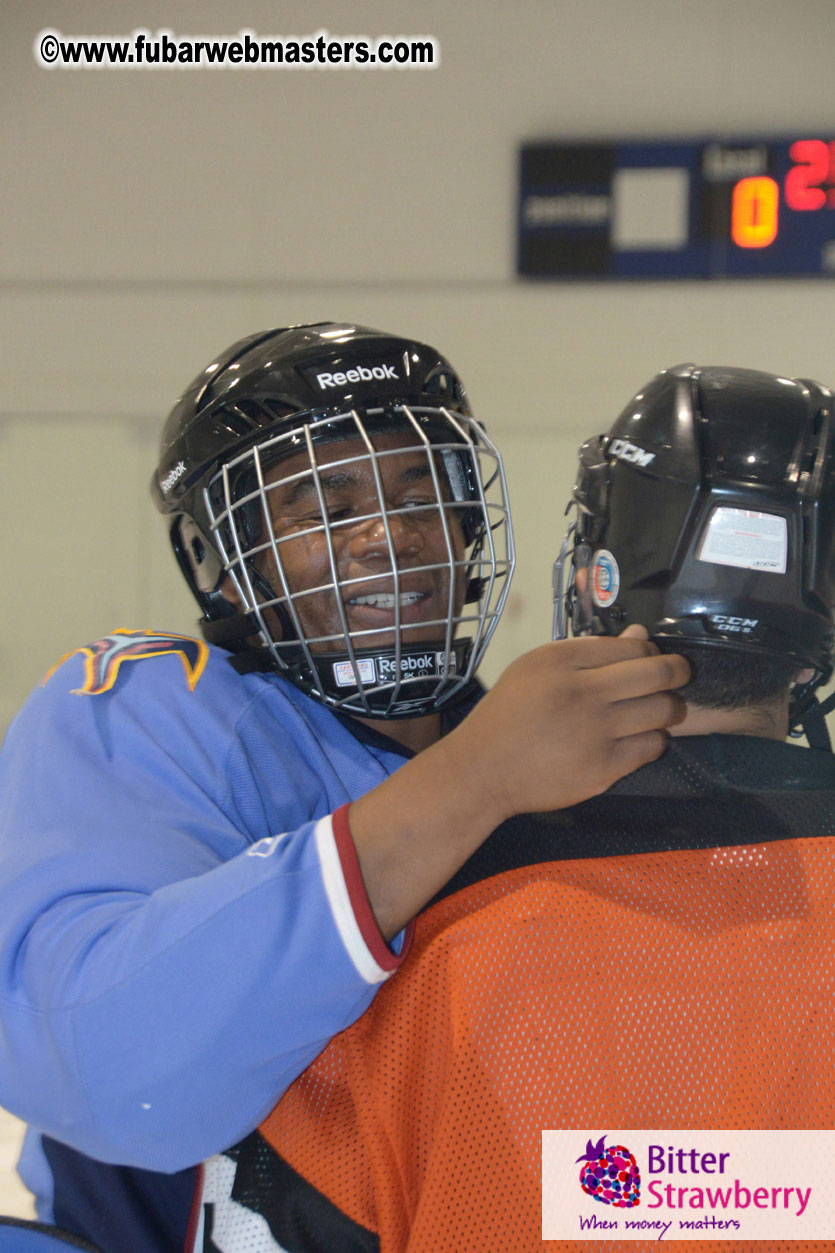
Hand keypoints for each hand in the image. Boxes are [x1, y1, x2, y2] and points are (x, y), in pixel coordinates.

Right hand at [446, 627, 688, 822]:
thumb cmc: (507, 714)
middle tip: (679, 675)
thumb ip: (588, 651)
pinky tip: (638, 738)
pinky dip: (653, 740)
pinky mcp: (604, 769)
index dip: (650, 651)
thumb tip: (641, 637)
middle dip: (678, 671)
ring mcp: (596, 733)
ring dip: (668, 707)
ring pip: (663, 711)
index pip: (632, 647)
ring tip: (657, 709)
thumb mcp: (535, 668)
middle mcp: (583, 693)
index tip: (651, 660)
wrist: (482, 770)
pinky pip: (652, 747)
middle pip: (657, 674)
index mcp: (562, 661)